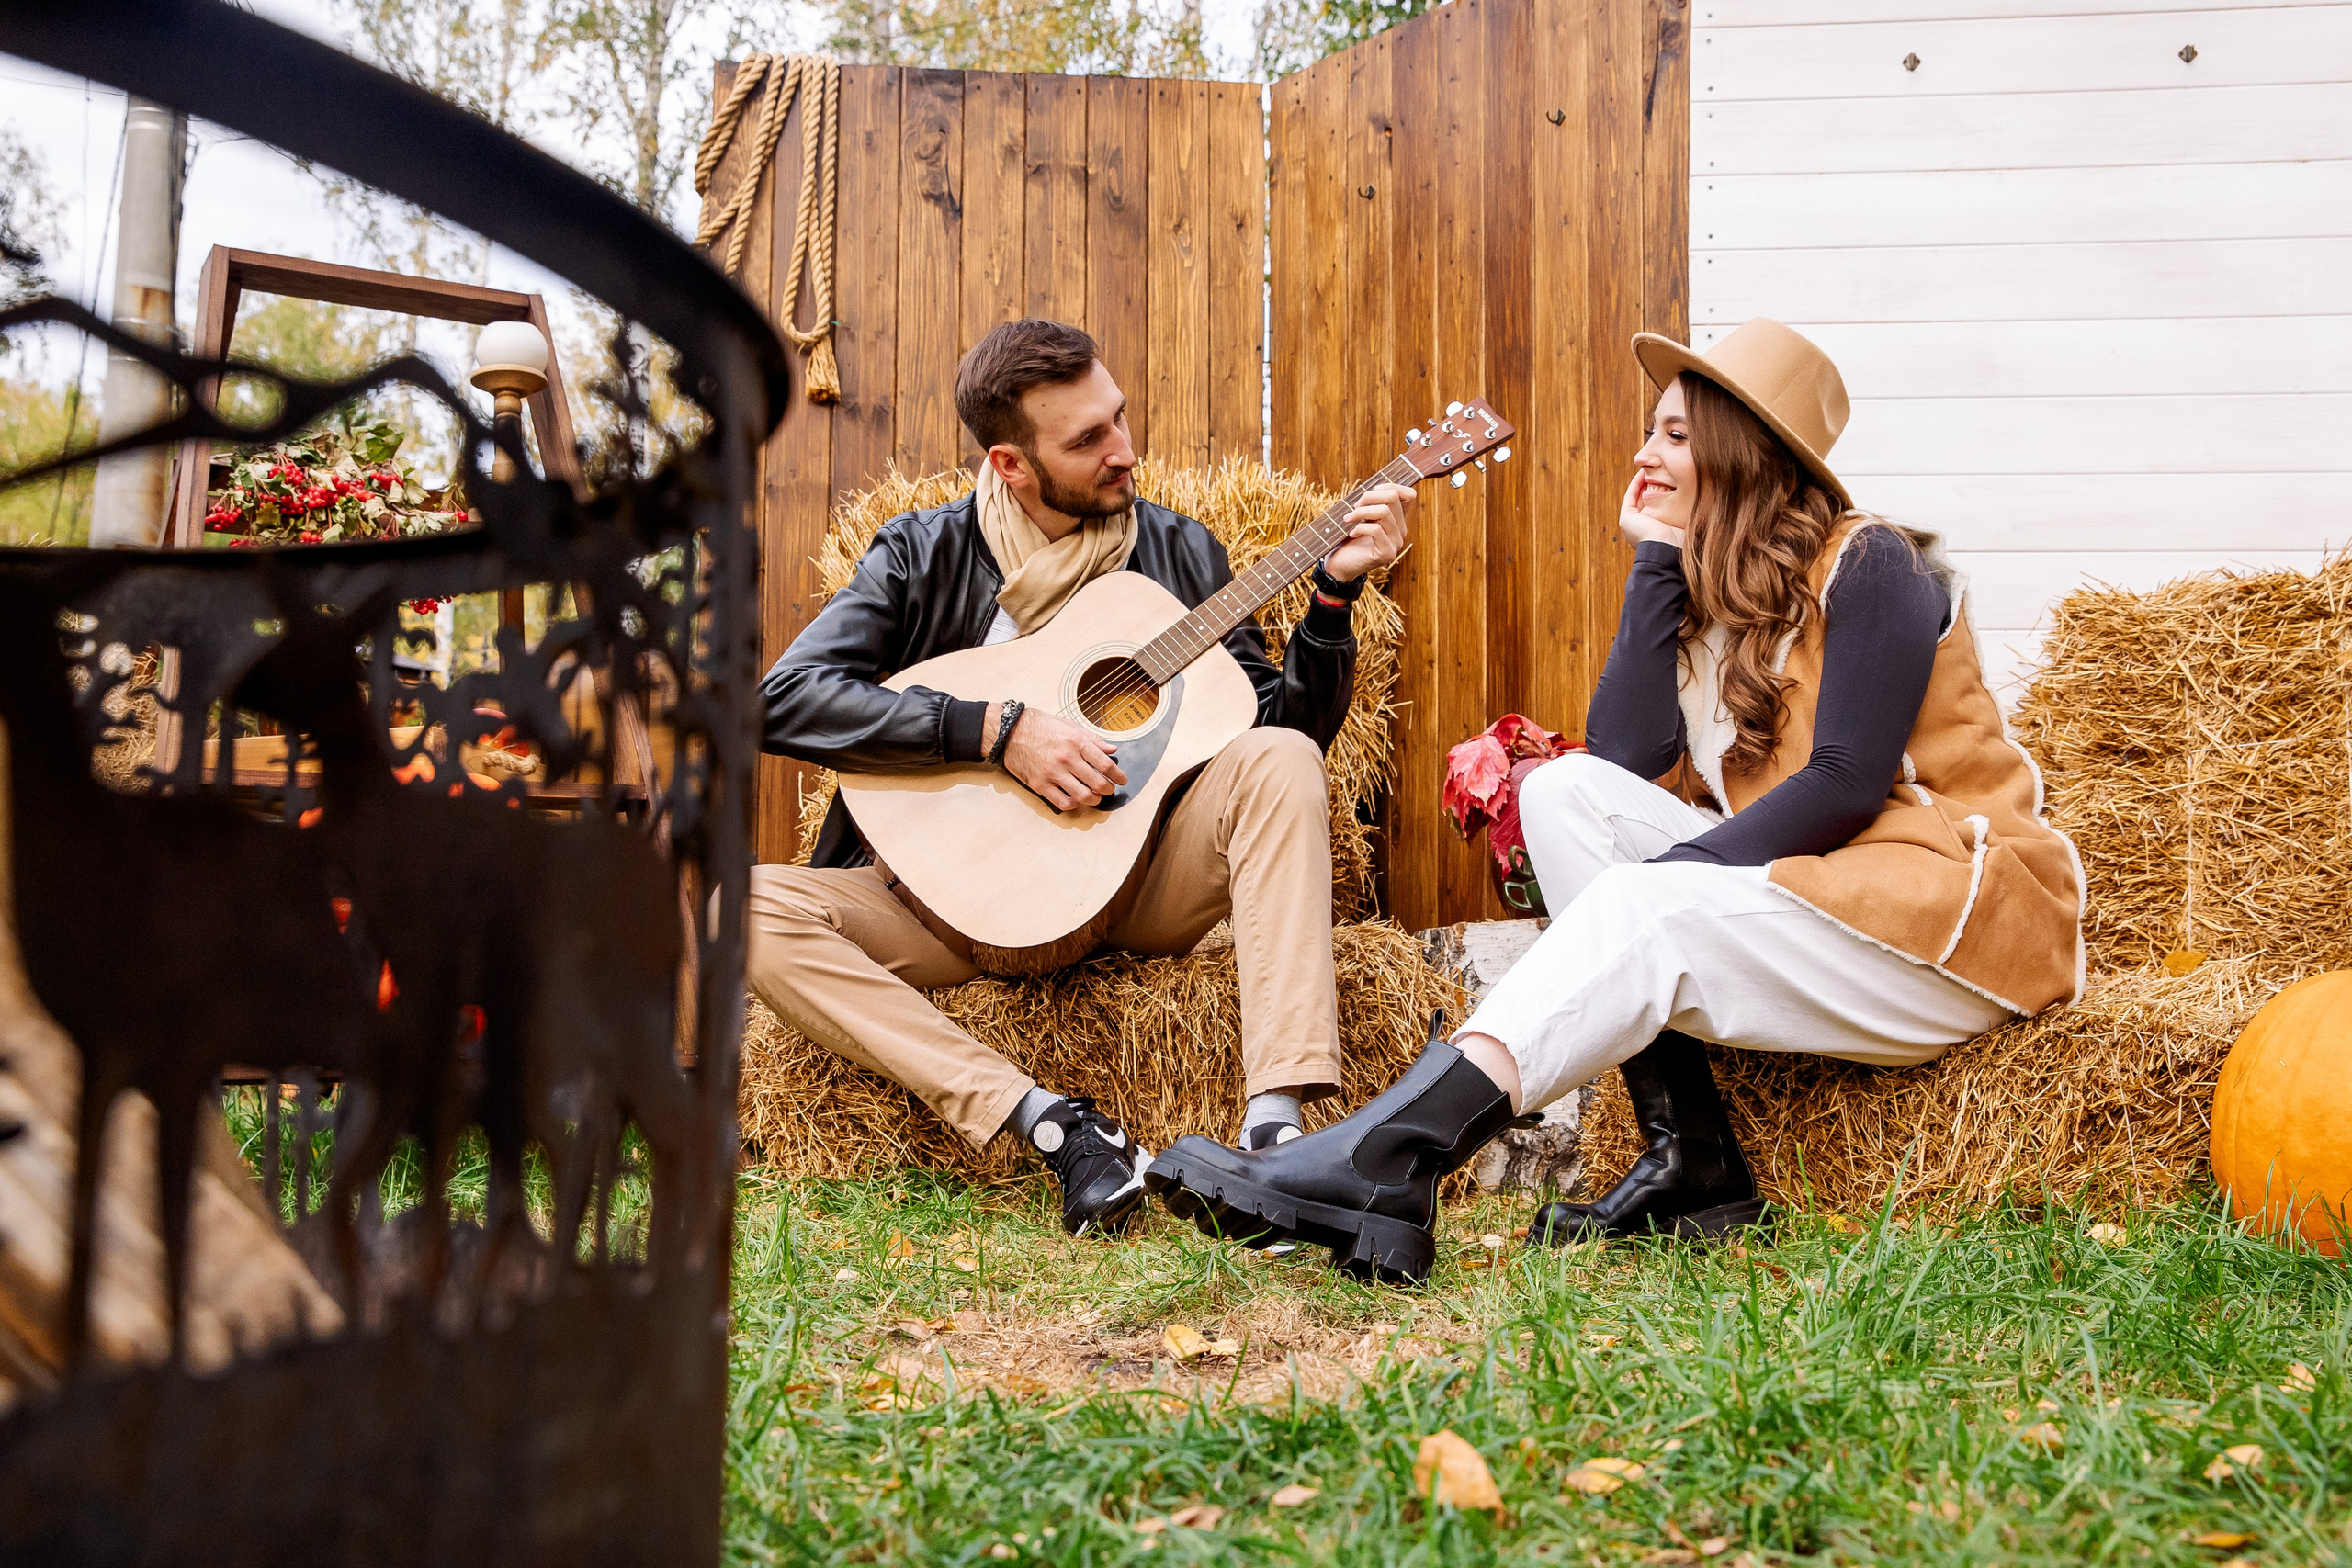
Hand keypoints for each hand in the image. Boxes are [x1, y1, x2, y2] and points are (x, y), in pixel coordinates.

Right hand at [996, 704, 1128, 809]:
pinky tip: (1076, 800)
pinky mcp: (1040, 784)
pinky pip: (1063, 802)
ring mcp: (1053, 773)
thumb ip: (1092, 739)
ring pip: (1083, 796)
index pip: (1105, 764)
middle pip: (1098, 782)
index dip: (1118, 775)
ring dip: (1093, 799)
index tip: (1122, 780)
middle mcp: (1066, 758)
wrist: (1008, 731)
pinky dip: (1074, 804)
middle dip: (1108, 789)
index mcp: (1075, 741)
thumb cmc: (1038, 726)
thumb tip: (1111, 749)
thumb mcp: (1068, 725)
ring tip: (1094, 797)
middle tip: (1108, 789)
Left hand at [1322, 481, 1412, 582]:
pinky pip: (1376, 530)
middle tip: (1353, 506)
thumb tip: (1374, 488)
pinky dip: (1360, 528)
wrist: (1339, 566)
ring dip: (1361, 512)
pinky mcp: (1387, 553)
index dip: (1390, 485)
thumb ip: (1371, 503)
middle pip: (1393, 498)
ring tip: (1348, 519)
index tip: (1370, 492)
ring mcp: (1396, 543)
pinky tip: (1351, 533)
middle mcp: (1401, 531)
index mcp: (1397, 520)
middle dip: (1368, 496)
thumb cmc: (1347, 540)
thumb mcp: (1361, 516)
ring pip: (1384, 512)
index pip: (1409, 494)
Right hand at [1618, 472, 1684, 549]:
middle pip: (1645, 501)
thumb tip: (1706, 507)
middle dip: (1651, 485)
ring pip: (1637, 497)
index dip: (1661, 492)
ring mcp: (1631, 523)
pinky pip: (1631, 496)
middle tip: (1659, 471)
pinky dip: (1636, 483)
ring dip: (1643, 482)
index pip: (1656, 508)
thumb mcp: (1685, 527)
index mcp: (1652, 533)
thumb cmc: (1680, 542)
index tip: (1669, 479)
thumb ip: (1688, 517)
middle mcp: (1639, 528)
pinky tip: (1645, 473)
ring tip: (1652, 469)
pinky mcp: (1626, 518)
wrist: (1668, 550)